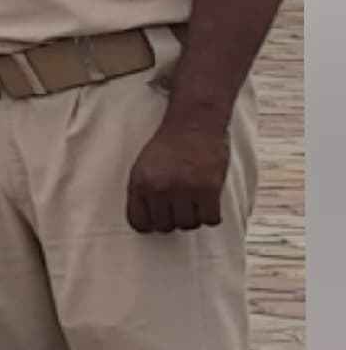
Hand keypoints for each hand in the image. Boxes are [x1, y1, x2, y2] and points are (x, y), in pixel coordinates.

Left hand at [127, 113, 230, 234]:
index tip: (159, 219)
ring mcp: (184, 189)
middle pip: (166, 226)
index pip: (139, 223)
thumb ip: (143, 192)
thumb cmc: (169, 146)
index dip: (150, 225)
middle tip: (181, 204)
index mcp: (139, 182)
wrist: (194, 123)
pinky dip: (211, 215)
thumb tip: (147, 225)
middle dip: (173, 219)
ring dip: (193, 216)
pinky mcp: (209, 189)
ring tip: (194, 199)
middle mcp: (159, 188)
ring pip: (188, 225)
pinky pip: (210, 220)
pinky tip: (208, 202)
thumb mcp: (143, 166)